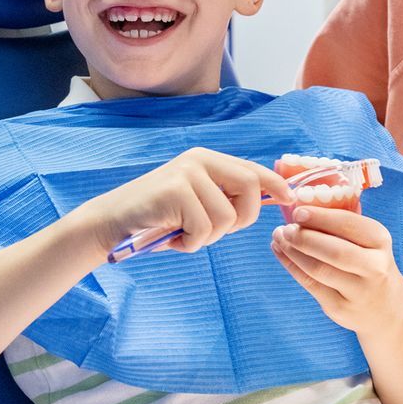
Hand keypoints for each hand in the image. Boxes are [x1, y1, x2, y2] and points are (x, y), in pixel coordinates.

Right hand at [73, 147, 292, 258]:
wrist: (112, 222)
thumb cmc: (158, 218)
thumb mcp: (195, 201)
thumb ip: (224, 196)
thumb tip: (268, 199)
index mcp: (207, 159)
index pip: (253, 169)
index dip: (276, 184)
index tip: (290, 199)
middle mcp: (199, 160)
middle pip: (249, 188)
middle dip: (242, 219)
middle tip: (215, 232)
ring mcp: (186, 173)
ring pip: (226, 217)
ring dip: (208, 237)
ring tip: (184, 234)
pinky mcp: (174, 190)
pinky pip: (203, 229)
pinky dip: (191, 243)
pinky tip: (172, 237)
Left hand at [270, 205, 402, 338]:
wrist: (386, 308)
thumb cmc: (369, 263)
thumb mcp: (369, 241)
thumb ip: (343, 224)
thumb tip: (304, 206)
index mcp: (380, 241)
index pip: (349, 225)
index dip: (321, 217)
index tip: (298, 211)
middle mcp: (374, 267)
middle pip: (334, 251)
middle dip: (304, 238)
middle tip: (284, 228)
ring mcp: (358, 291)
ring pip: (319, 270)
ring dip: (293, 252)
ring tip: (278, 238)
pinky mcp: (340, 308)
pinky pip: (311, 285)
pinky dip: (291, 266)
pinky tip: (281, 253)